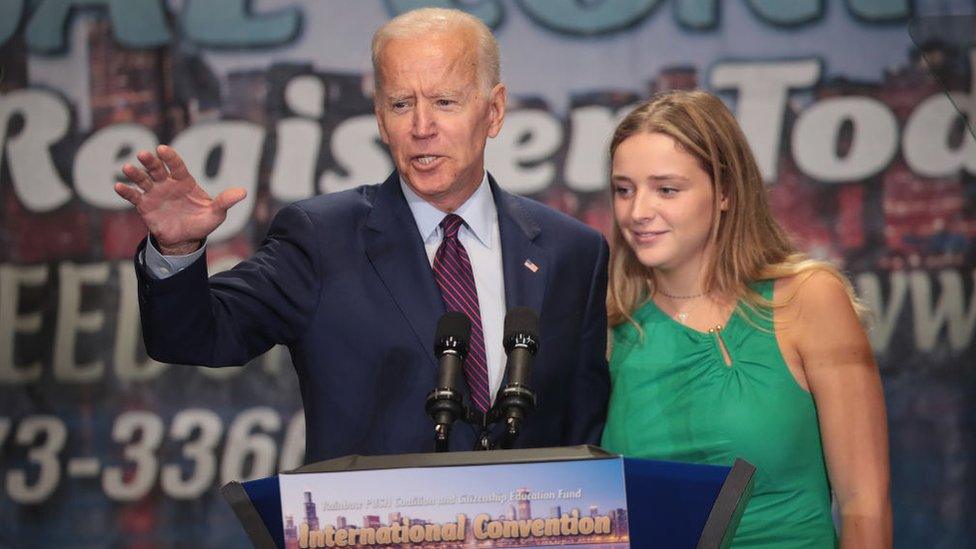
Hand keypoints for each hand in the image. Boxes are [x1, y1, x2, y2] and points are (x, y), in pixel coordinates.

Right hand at [114, 145, 245, 254]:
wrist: (185, 239)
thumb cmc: (201, 222)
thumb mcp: (216, 214)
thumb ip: (225, 202)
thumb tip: (243, 193)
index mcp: (184, 181)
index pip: (177, 166)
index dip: (170, 158)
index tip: (163, 149)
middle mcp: (167, 184)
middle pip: (157, 169)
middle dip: (150, 161)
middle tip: (144, 154)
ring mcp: (154, 193)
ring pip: (143, 180)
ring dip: (135, 173)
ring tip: (128, 168)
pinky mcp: (144, 206)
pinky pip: (133, 196)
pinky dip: (126, 191)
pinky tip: (118, 186)